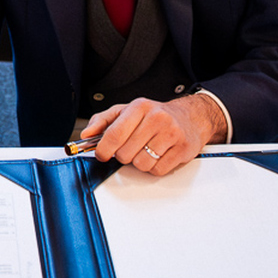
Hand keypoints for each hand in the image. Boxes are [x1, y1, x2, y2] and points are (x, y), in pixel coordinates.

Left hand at [81, 93, 225, 175]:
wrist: (191, 117)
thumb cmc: (155, 115)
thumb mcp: (126, 111)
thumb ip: (103, 121)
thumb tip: (86, 135)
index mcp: (139, 107)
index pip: (114, 134)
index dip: (103, 149)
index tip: (101, 155)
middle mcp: (156, 118)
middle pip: (126, 154)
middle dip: (124, 155)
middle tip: (131, 148)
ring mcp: (171, 134)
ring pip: (141, 165)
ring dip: (140, 163)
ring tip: (147, 150)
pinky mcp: (182, 149)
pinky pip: (158, 170)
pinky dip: (155, 168)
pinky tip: (159, 155)